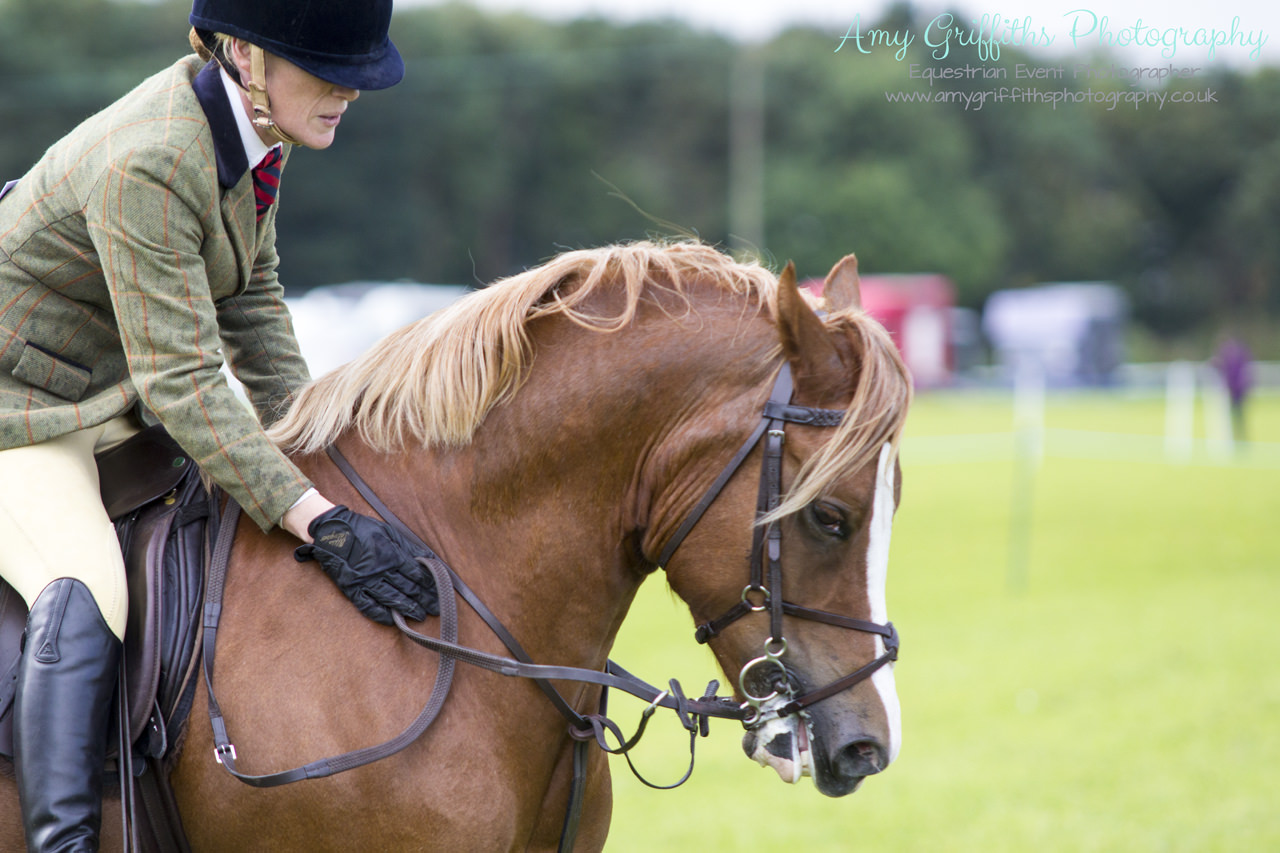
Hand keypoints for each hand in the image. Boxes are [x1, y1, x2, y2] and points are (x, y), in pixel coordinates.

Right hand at [293, 506, 438, 624]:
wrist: (331, 531)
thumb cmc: (362, 528)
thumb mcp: (389, 531)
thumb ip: (409, 547)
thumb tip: (429, 559)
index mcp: (391, 554)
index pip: (416, 574)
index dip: (430, 584)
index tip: (440, 591)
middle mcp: (380, 570)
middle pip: (407, 588)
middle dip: (424, 599)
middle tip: (437, 608)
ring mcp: (365, 581)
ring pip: (391, 599)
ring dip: (408, 609)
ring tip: (421, 616)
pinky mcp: (352, 589)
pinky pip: (368, 606)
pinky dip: (381, 615)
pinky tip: (393, 620)